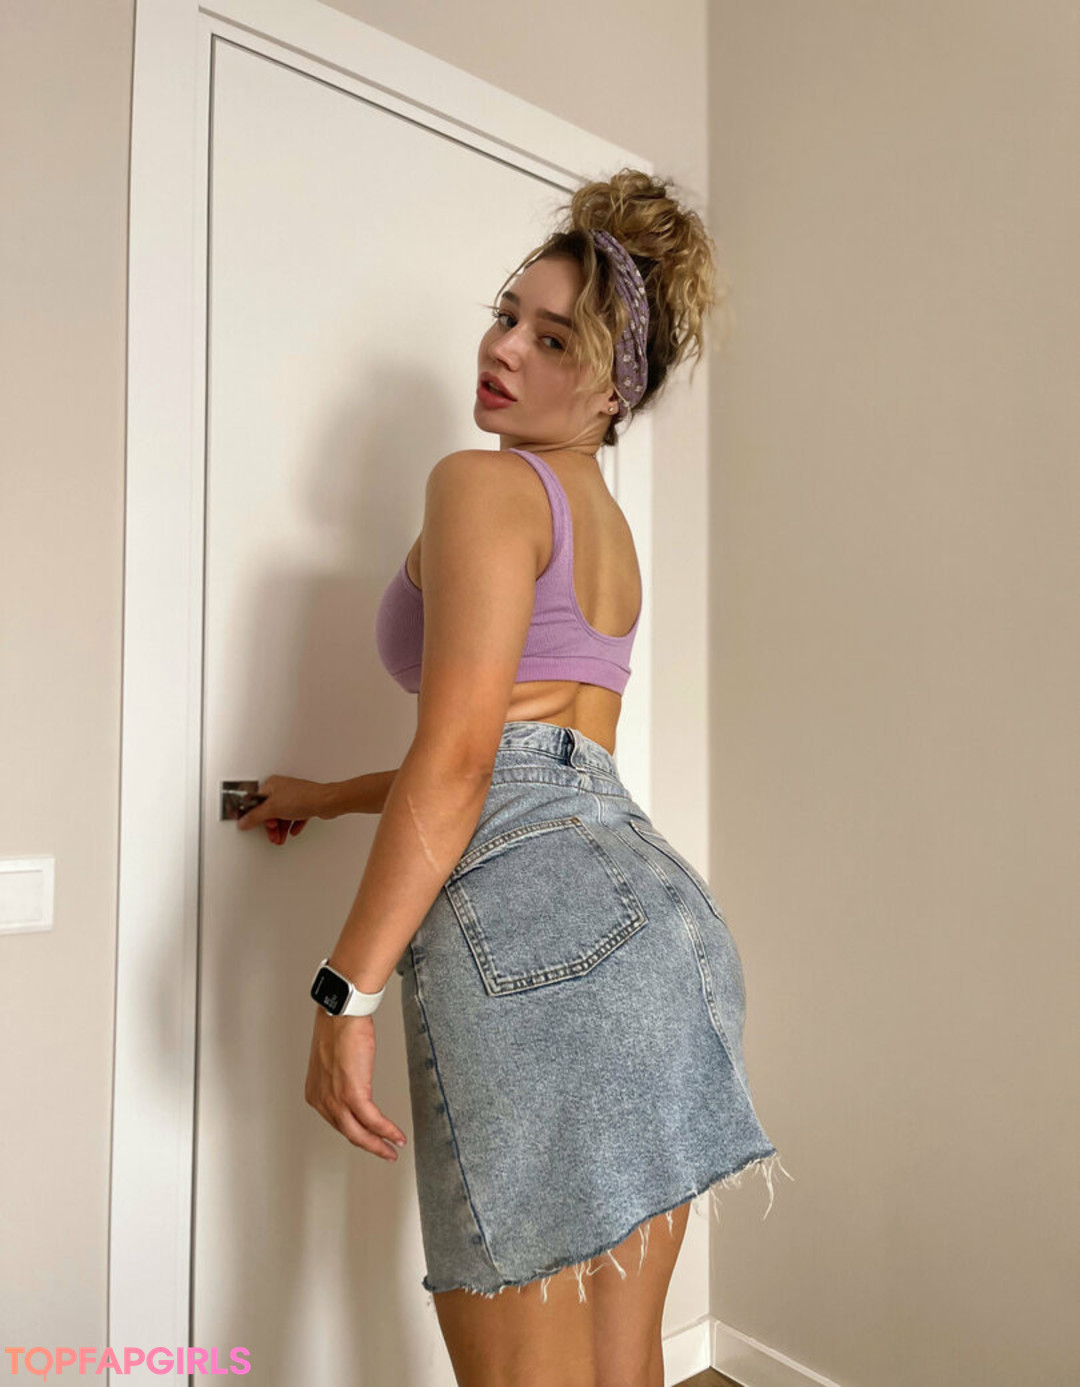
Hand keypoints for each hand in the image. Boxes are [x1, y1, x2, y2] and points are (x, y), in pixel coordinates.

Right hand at [236, 774, 324, 844]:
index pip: (257, 801)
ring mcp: (294, 796)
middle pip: (270, 810)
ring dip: (281, 829)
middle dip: (272, 826)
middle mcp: (283, 789)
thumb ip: (256, 816)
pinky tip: (293, 830)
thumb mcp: (272, 809)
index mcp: (272, 785)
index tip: (253, 825)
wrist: (326, 802)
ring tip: (281, 838)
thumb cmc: (303, 798)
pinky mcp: (305, 804)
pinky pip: (295, 816)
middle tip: (273, 835)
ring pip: (283, 815)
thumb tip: (243, 821)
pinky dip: (293, 825)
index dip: (256, 815)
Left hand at [304, 1007, 407, 1160]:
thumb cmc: (339, 1028)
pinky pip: (372, 1120)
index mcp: (316, 1094)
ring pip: (358, 1133)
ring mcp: (335, 1099)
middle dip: (369, 1146)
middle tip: (385, 1153)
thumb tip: (355, 1084)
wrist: (342, 1013)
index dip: (357, 1133)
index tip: (371, 1138)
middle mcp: (322, 1100)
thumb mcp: (335, 1060)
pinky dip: (386, 1130)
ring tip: (394, 1148)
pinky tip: (396, 1136)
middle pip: (348, 1133)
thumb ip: (341, 1079)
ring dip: (379, 1144)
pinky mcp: (352, 1093)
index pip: (338, 1122)